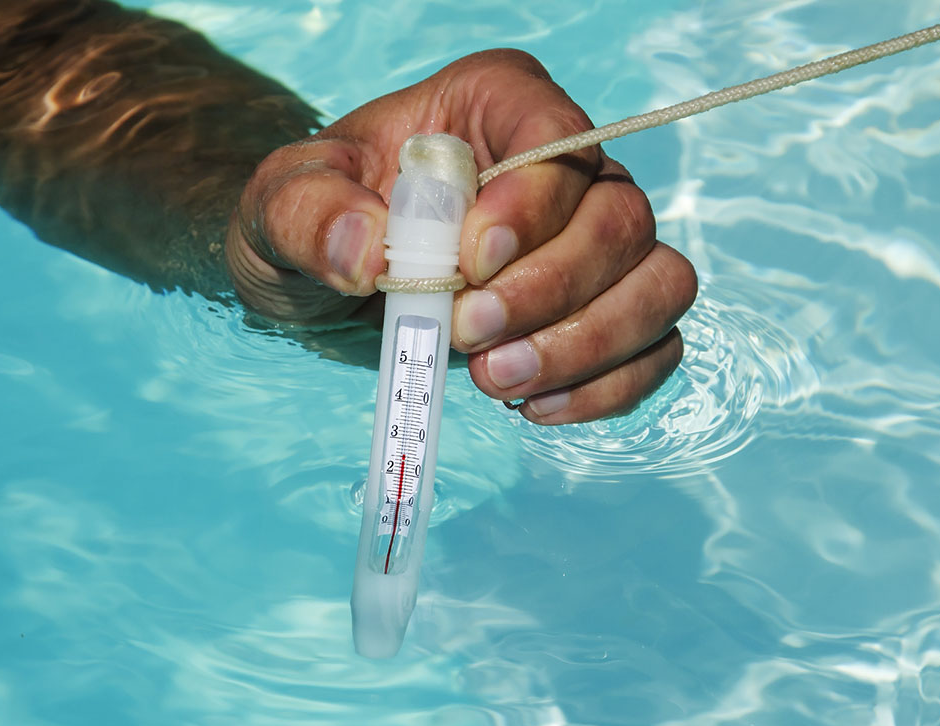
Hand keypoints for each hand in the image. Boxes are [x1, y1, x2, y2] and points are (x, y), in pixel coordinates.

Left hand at [225, 49, 696, 423]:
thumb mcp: (280, 205)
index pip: (559, 139)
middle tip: (467, 334)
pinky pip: (656, 346)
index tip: (466, 267)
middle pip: (621, 220)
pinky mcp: (605, 312)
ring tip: (498, 380)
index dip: (530, 207)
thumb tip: (367, 251)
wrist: (326, 280)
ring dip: (588, 345)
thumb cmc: (319, 221)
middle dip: (549, 292)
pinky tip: (534, 406)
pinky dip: (608, 387)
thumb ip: (308, 213)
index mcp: (496, 106)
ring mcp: (597, 244)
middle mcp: (567, 168)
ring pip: (659, 284)